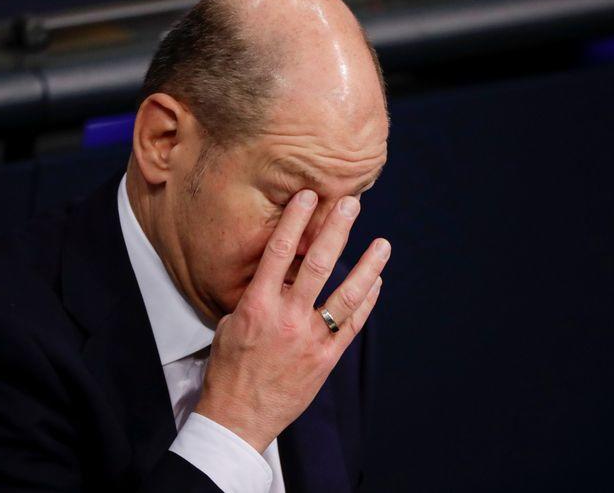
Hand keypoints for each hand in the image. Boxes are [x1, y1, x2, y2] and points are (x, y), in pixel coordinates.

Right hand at [195, 189, 389, 452]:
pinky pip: (352, 325)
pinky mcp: (326, 359)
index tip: (308, 196)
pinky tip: (376, 282)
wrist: (239, 416)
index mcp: (258, 305)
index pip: (278, 253)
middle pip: (317, 265)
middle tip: (352, 204)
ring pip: (346, 295)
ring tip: (383, 244)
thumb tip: (279, 273)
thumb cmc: (230, 368)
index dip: (295, 221)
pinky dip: (366, 302)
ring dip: (367, 266)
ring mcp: (311, 339)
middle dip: (336, 231)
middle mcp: (287, 318)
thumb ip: (257, 296)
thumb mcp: (233, 323)